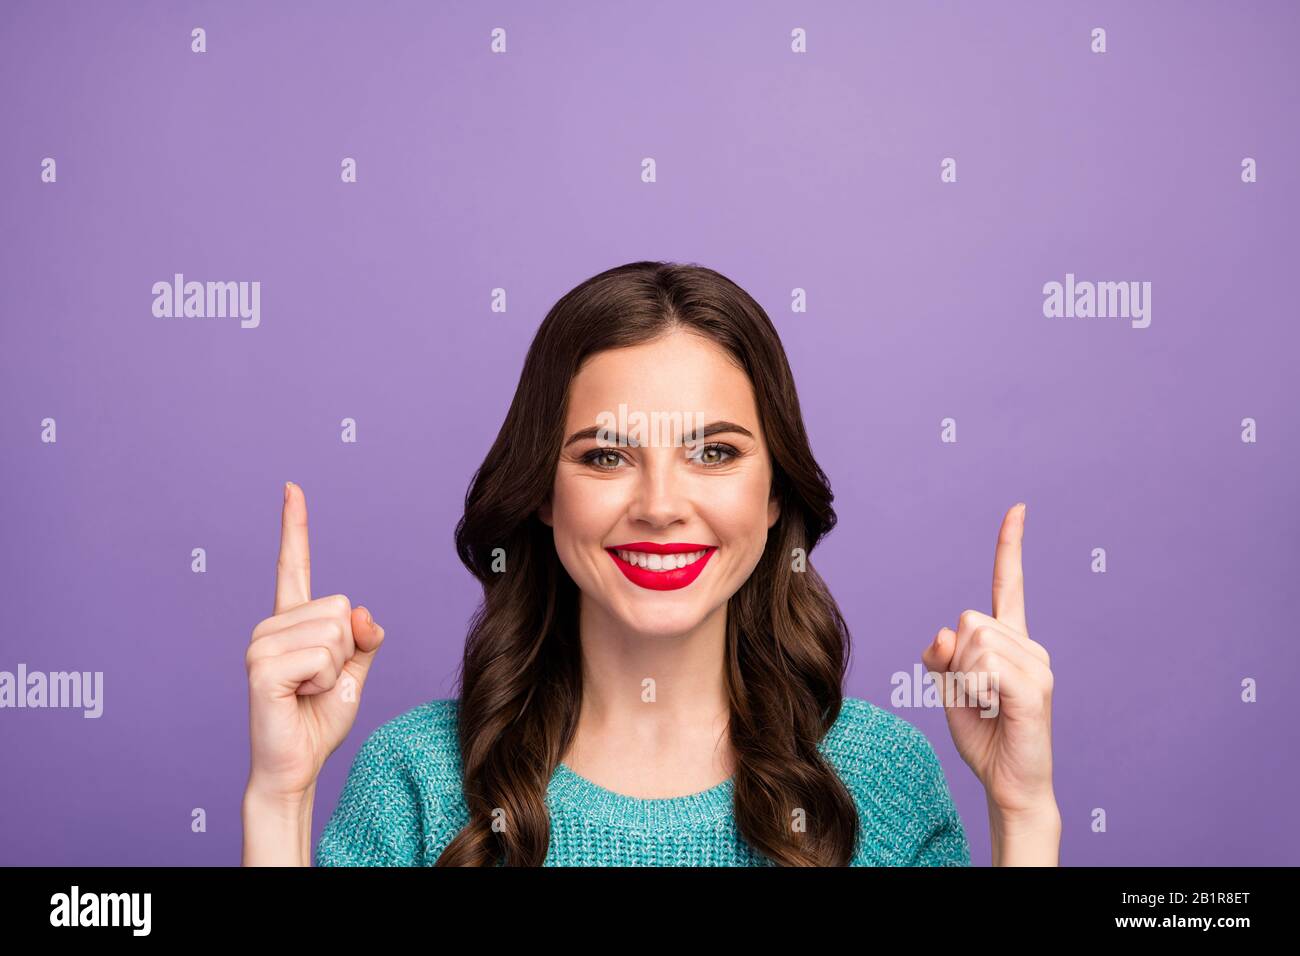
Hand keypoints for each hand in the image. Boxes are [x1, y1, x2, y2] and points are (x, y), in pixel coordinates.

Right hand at [244, 481, 385, 801]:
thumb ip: (363, 637)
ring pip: (335, 633)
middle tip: (320, 681)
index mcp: (291, 621)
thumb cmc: (319, 718)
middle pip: (340, 608)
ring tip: (308, 691)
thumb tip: (360, 613)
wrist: (296, 764)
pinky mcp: (261, 668)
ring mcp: (260, 644)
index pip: (293, 564)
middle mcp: (270, 625)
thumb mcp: (355, 672)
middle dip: (346, 650)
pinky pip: (323, 657)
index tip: (292, 488)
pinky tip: (299, 697)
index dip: (294, 526)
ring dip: (335, 669)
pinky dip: (325, 682)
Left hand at [921, 503, 1055, 816]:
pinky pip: (985, 667)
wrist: (1008, 781)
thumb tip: (945, 633)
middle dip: (954, 657)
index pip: (1010, 585)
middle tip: (972, 694)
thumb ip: (941, 655)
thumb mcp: (948, 687)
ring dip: (963, 676)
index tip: (1017, 509)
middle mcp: (1030, 647)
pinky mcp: (1035, 689)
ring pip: (974, 642)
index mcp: (1010, 642)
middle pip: (968, 619)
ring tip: (985, 704)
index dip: (1010, 548)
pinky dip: (974, 688)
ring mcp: (1037, 666)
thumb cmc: (982, 733)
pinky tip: (992, 708)